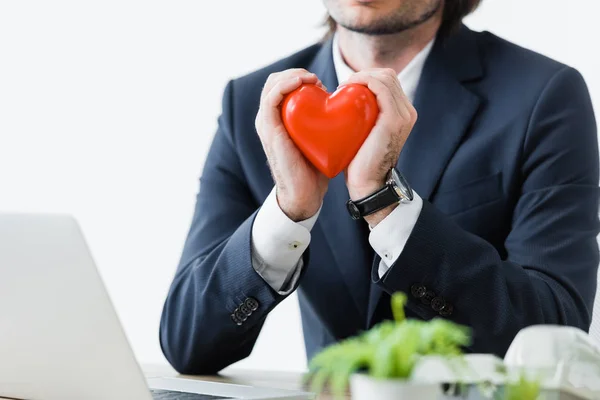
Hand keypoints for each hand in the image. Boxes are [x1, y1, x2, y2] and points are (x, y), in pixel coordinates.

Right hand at [255, 69, 329, 221]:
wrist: (305, 193)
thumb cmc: (315, 168)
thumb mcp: (320, 138)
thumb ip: (324, 122)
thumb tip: (346, 106)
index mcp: (279, 119)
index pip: (282, 84)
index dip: (300, 76)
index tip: (321, 84)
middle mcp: (269, 118)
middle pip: (275, 80)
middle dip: (296, 72)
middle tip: (317, 81)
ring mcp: (267, 123)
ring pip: (272, 84)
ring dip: (292, 75)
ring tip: (312, 80)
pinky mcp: (269, 130)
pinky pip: (271, 99)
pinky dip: (285, 85)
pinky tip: (303, 83)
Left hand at [342, 68, 417, 225]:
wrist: (368, 185)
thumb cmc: (360, 162)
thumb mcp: (363, 135)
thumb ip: (361, 119)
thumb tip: (341, 104)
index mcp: (402, 114)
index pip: (387, 81)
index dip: (366, 77)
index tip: (346, 88)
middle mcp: (407, 112)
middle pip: (387, 75)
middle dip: (364, 74)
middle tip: (343, 86)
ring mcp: (403, 115)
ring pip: (385, 77)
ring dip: (362, 76)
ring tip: (344, 87)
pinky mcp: (394, 119)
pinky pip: (381, 87)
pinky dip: (364, 81)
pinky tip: (348, 87)